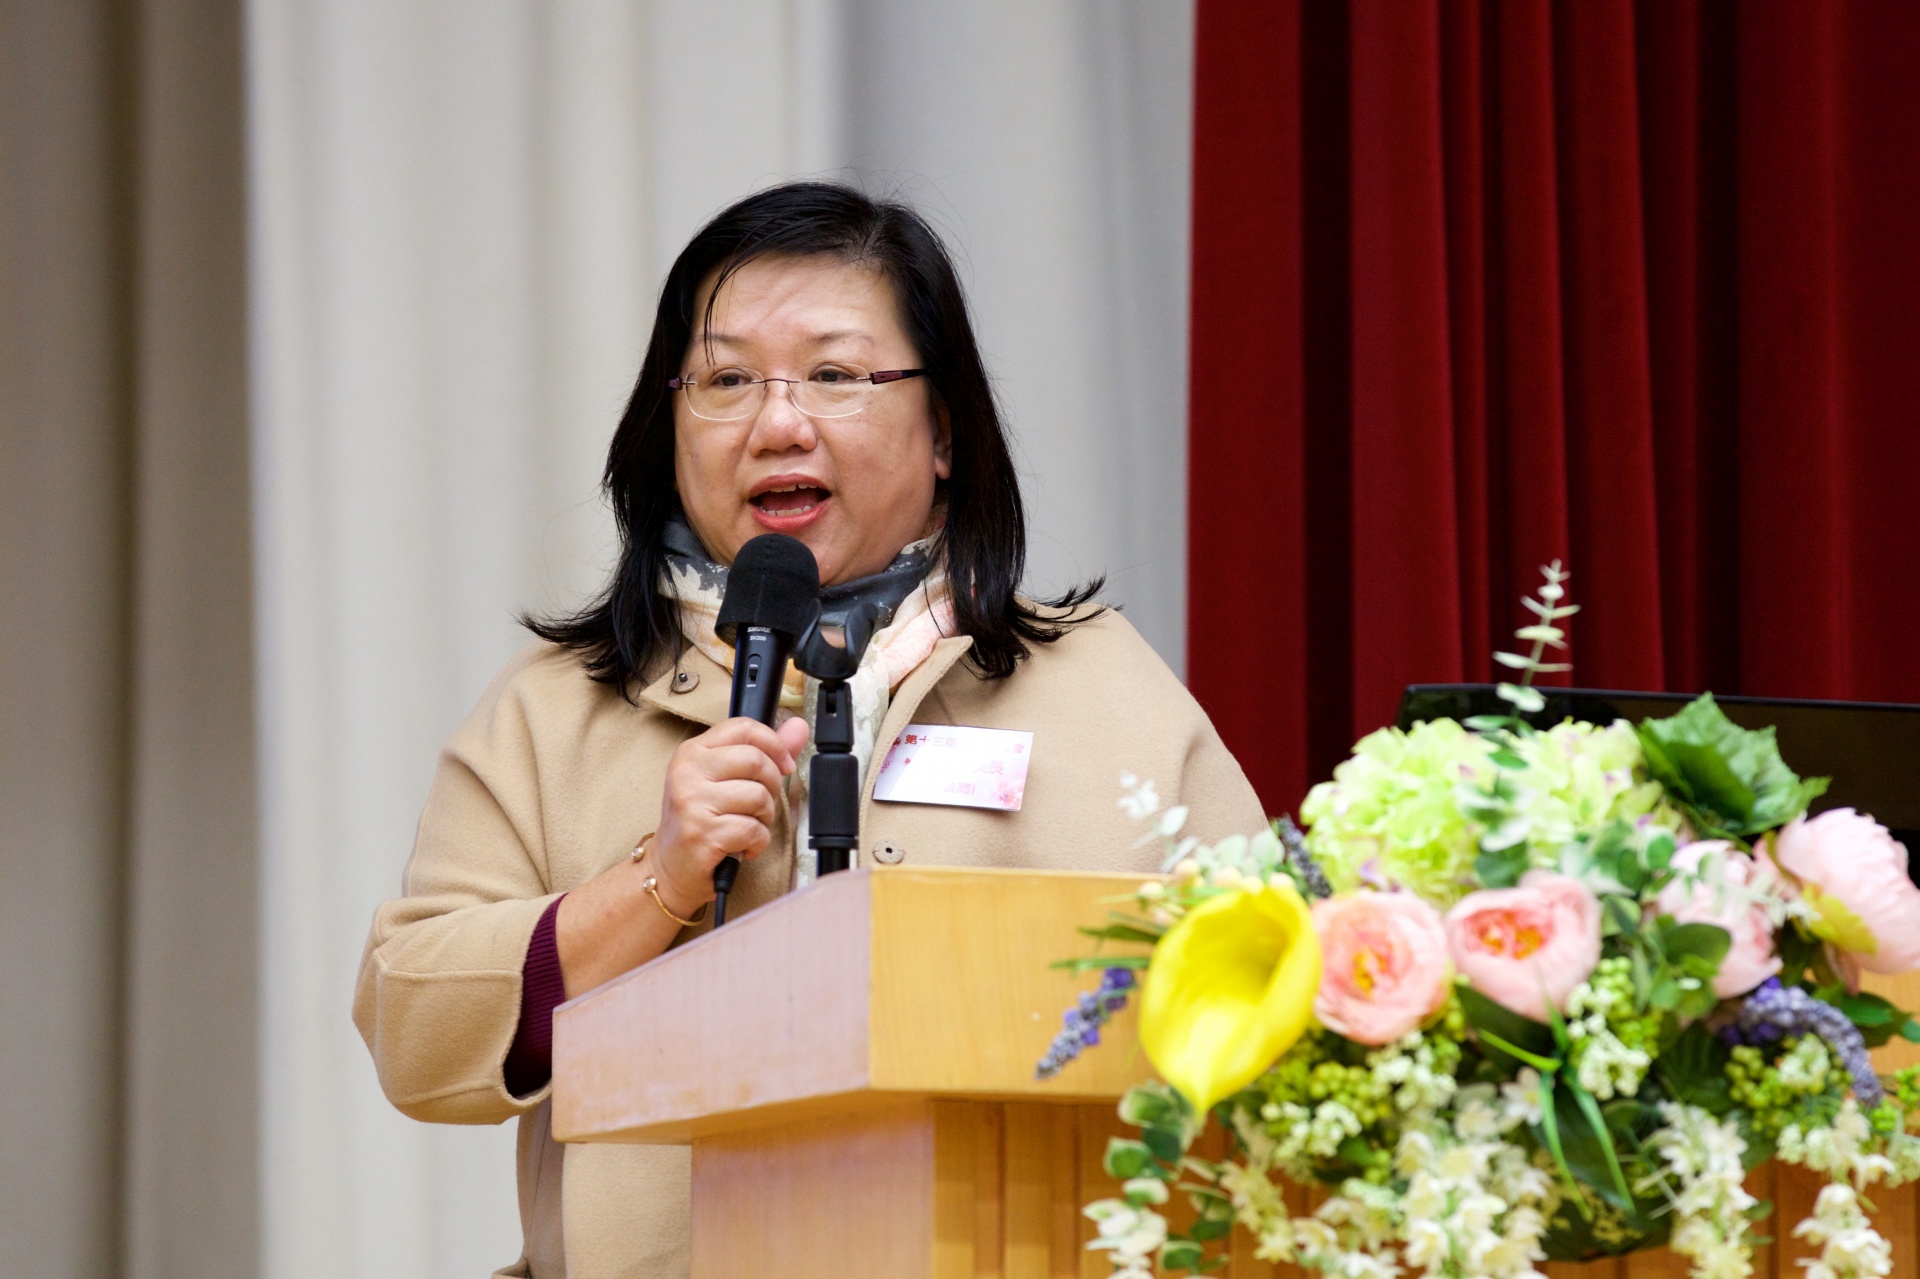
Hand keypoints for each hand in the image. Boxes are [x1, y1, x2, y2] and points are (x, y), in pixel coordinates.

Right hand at [646, 715, 810, 914]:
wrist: (670, 867)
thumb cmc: (699, 821)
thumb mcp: (724, 779)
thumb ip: (764, 752)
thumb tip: (798, 727)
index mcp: (693, 752)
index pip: (743, 728)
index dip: (774, 744)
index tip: (784, 764)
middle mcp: (688, 772)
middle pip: (756, 760)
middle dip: (772, 786)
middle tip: (760, 805)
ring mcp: (692, 802)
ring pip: (758, 796)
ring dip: (765, 817)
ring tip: (748, 826)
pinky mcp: (701, 833)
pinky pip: (753, 829)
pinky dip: (758, 842)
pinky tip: (744, 846)